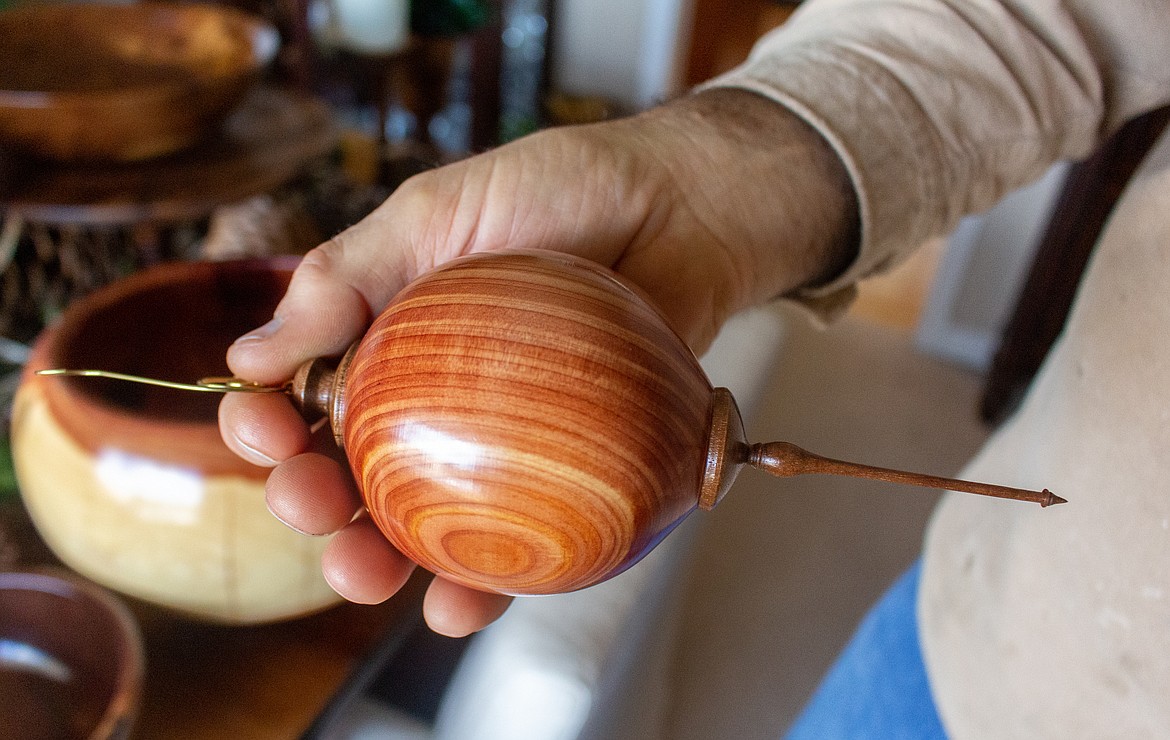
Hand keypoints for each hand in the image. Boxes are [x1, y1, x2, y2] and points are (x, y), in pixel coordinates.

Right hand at [219, 89, 856, 635]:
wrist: (679, 211)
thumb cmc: (557, 192)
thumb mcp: (436, 212)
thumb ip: (346, 275)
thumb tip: (248, 355)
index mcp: (380, 339)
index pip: (299, 394)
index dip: (264, 423)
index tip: (261, 429)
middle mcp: (424, 399)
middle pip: (347, 473)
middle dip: (310, 502)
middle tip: (309, 500)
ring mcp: (490, 445)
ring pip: (414, 525)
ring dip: (373, 563)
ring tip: (363, 572)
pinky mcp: (556, 478)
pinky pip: (510, 547)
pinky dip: (477, 587)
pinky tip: (454, 606)